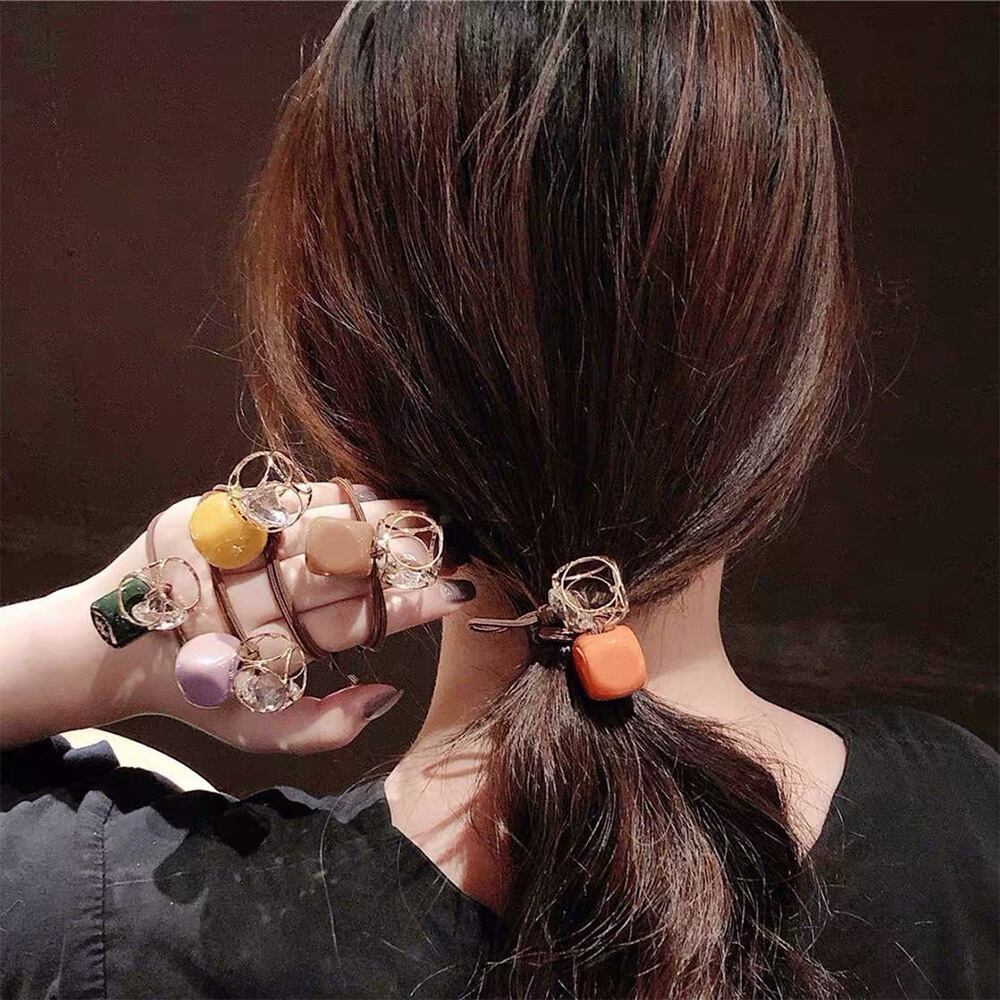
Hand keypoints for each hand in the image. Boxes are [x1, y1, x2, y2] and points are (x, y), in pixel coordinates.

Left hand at [0, 483, 474, 753]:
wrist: (109, 645)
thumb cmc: (200, 690)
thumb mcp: (254, 732)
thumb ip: (323, 727)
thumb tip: (388, 694)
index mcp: (252, 657)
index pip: (346, 625)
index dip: (405, 608)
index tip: (454, 593)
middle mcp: (234, 599)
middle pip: (334, 570)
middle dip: (399, 555)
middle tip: (449, 546)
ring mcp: (212, 550)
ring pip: (309, 527)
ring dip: (373, 517)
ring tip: (423, 512)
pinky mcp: (194, 513)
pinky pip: (275, 498)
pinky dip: (327, 494)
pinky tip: (370, 492)